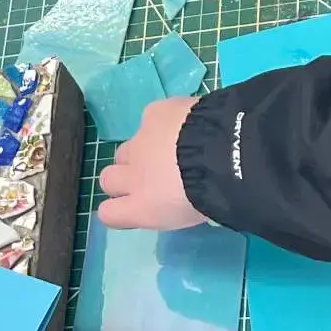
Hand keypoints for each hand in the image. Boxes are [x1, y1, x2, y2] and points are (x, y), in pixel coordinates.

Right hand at [96, 96, 209, 230]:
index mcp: (141, 207)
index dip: (118, 209)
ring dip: (140, 153)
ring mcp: (139, 142)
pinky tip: (184, 125)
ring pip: (126, 150)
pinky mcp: (152, 114)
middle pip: (108, 179)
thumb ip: (168, 208)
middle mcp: (131, 175)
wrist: (222, 155)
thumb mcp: (190, 216)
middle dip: (123, 179)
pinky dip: (163, 124)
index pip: (108, 213)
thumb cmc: (212, 196)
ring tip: (169, 150)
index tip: (132, 207)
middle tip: (150, 178)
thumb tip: (171, 200)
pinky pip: (150, 120)